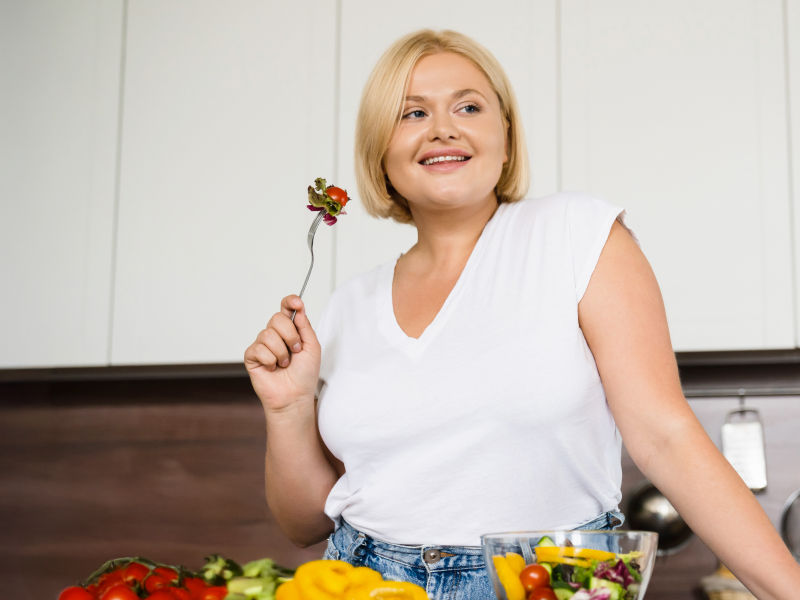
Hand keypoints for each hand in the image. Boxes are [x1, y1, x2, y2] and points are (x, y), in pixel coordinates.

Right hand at [244, 295, 320, 413]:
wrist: (295, 396)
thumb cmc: (304, 375)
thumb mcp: (312, 347)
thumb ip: (305, 326)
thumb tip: (298, 308)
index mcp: (291, 330)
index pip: (286, 308)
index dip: (290, 301)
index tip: (297, 303)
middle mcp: (275, 335)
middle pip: (277, 318)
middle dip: (290, 336)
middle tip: (295, 351)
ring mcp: (262, 344)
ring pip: (268, 334)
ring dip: (281, 352)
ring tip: (284, 364)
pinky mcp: (252, 356)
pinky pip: (259, 348)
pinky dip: (270, 360)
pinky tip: (272, 368)